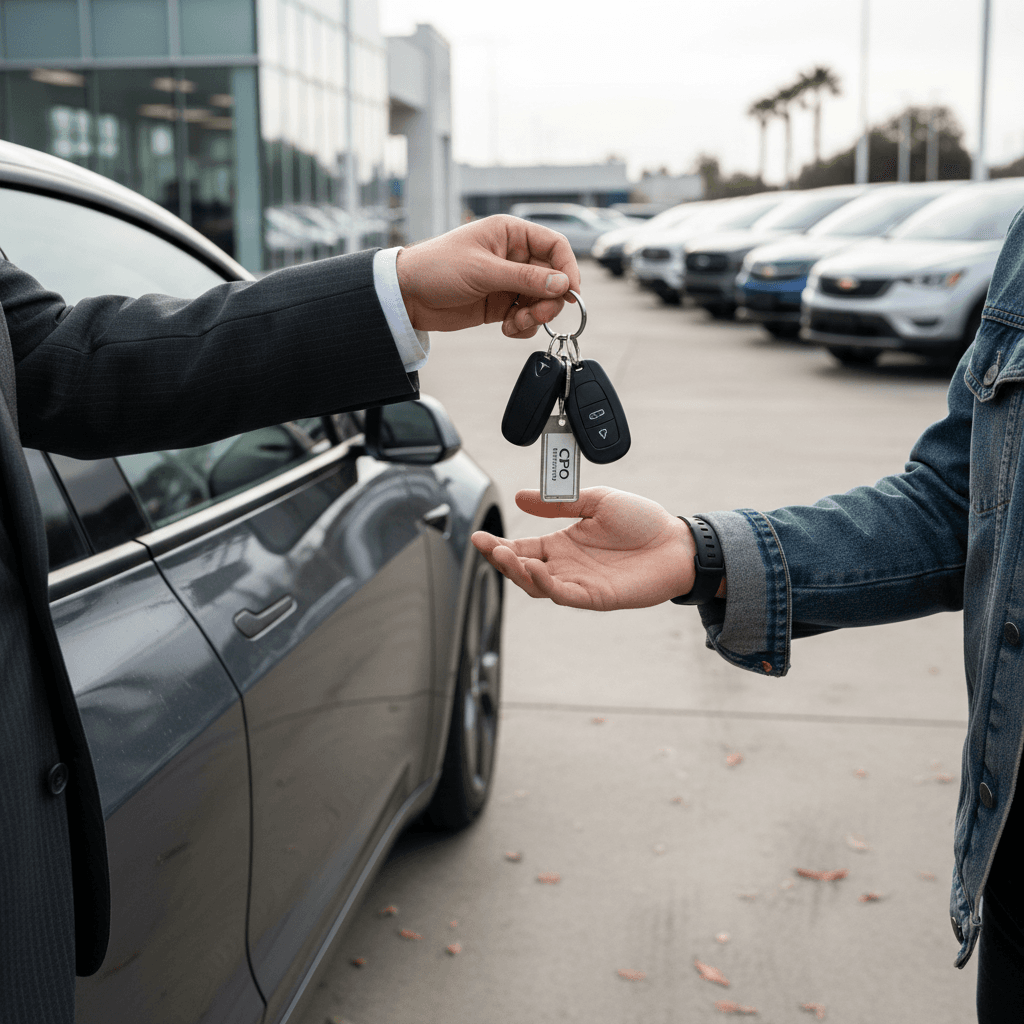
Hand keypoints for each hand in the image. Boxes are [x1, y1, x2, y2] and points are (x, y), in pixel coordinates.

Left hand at [395, 215, 580, 337]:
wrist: (407, 295)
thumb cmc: (437, 268)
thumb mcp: (483, 271)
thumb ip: (525, 278)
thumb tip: (563, 284)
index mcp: (510, 234)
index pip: (554, 246)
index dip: (568, 268)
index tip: (572, 293)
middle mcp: (513, 256)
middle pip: (553, 277)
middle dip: (549, 300)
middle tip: (537, 315)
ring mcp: (508, 282)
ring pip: (541, 300)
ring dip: (536, 317)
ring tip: (515, 324)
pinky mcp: (500, 305)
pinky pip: (526, 317)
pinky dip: (523, 326)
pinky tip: (507, 329)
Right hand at [471, 487, 698, 609]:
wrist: (677, 542)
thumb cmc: (642, 522)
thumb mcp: (597, 500)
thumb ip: (559, 502)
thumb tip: (520, 497)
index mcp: (563, 543)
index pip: (521, 546)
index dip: (497, 544)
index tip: (478, 535)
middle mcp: (566, 566)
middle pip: (522, 568)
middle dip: (501, 558)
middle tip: (487, 545)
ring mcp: (578, 583)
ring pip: (536, 585)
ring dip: (517, 571)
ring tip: (504, 554)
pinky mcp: (594, 597)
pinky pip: (562, 595)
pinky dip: (544, 584)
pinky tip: (533, 568)